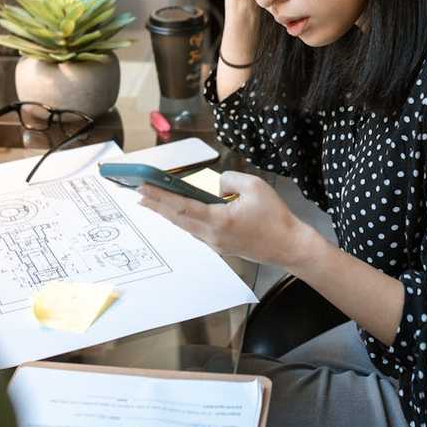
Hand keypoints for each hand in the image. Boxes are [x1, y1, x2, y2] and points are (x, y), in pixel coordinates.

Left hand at [137, 171, 316, 270]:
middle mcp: (212, 235)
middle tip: (137, 193)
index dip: (159, 195)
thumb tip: (217, 187)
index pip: (181, 206)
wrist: (289, 245)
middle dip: (156, 205)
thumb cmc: (275, 216)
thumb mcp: (254, 186)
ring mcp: (216, 243)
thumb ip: (229, 180)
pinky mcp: (222, 245)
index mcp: (218, 220)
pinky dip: (183, 219)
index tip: (142, 187)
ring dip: (167, 213)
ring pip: (185, 226)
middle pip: (177, 218)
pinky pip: (196, 230)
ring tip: (152, 202)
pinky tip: (179, 213)